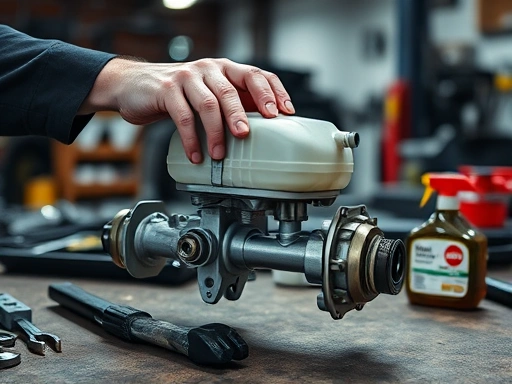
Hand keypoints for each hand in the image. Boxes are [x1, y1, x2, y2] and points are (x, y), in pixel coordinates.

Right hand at [80, 58, 294, 162]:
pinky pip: (183, 116)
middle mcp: (209, 69)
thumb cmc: (179, 94)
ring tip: (220, 153)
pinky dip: (191, 139)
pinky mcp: (166, 90)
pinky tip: (196, 155)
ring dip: (216, 131)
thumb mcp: (209, 93)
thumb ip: (232, 104)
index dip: (273, 92)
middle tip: (246, 135)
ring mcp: (187, 77)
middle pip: (231, 90)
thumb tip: (264, 130)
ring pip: (208, 103)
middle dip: (242, 114)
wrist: (135, 85)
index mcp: (226, 69)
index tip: (285, 113)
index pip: (257, 74)